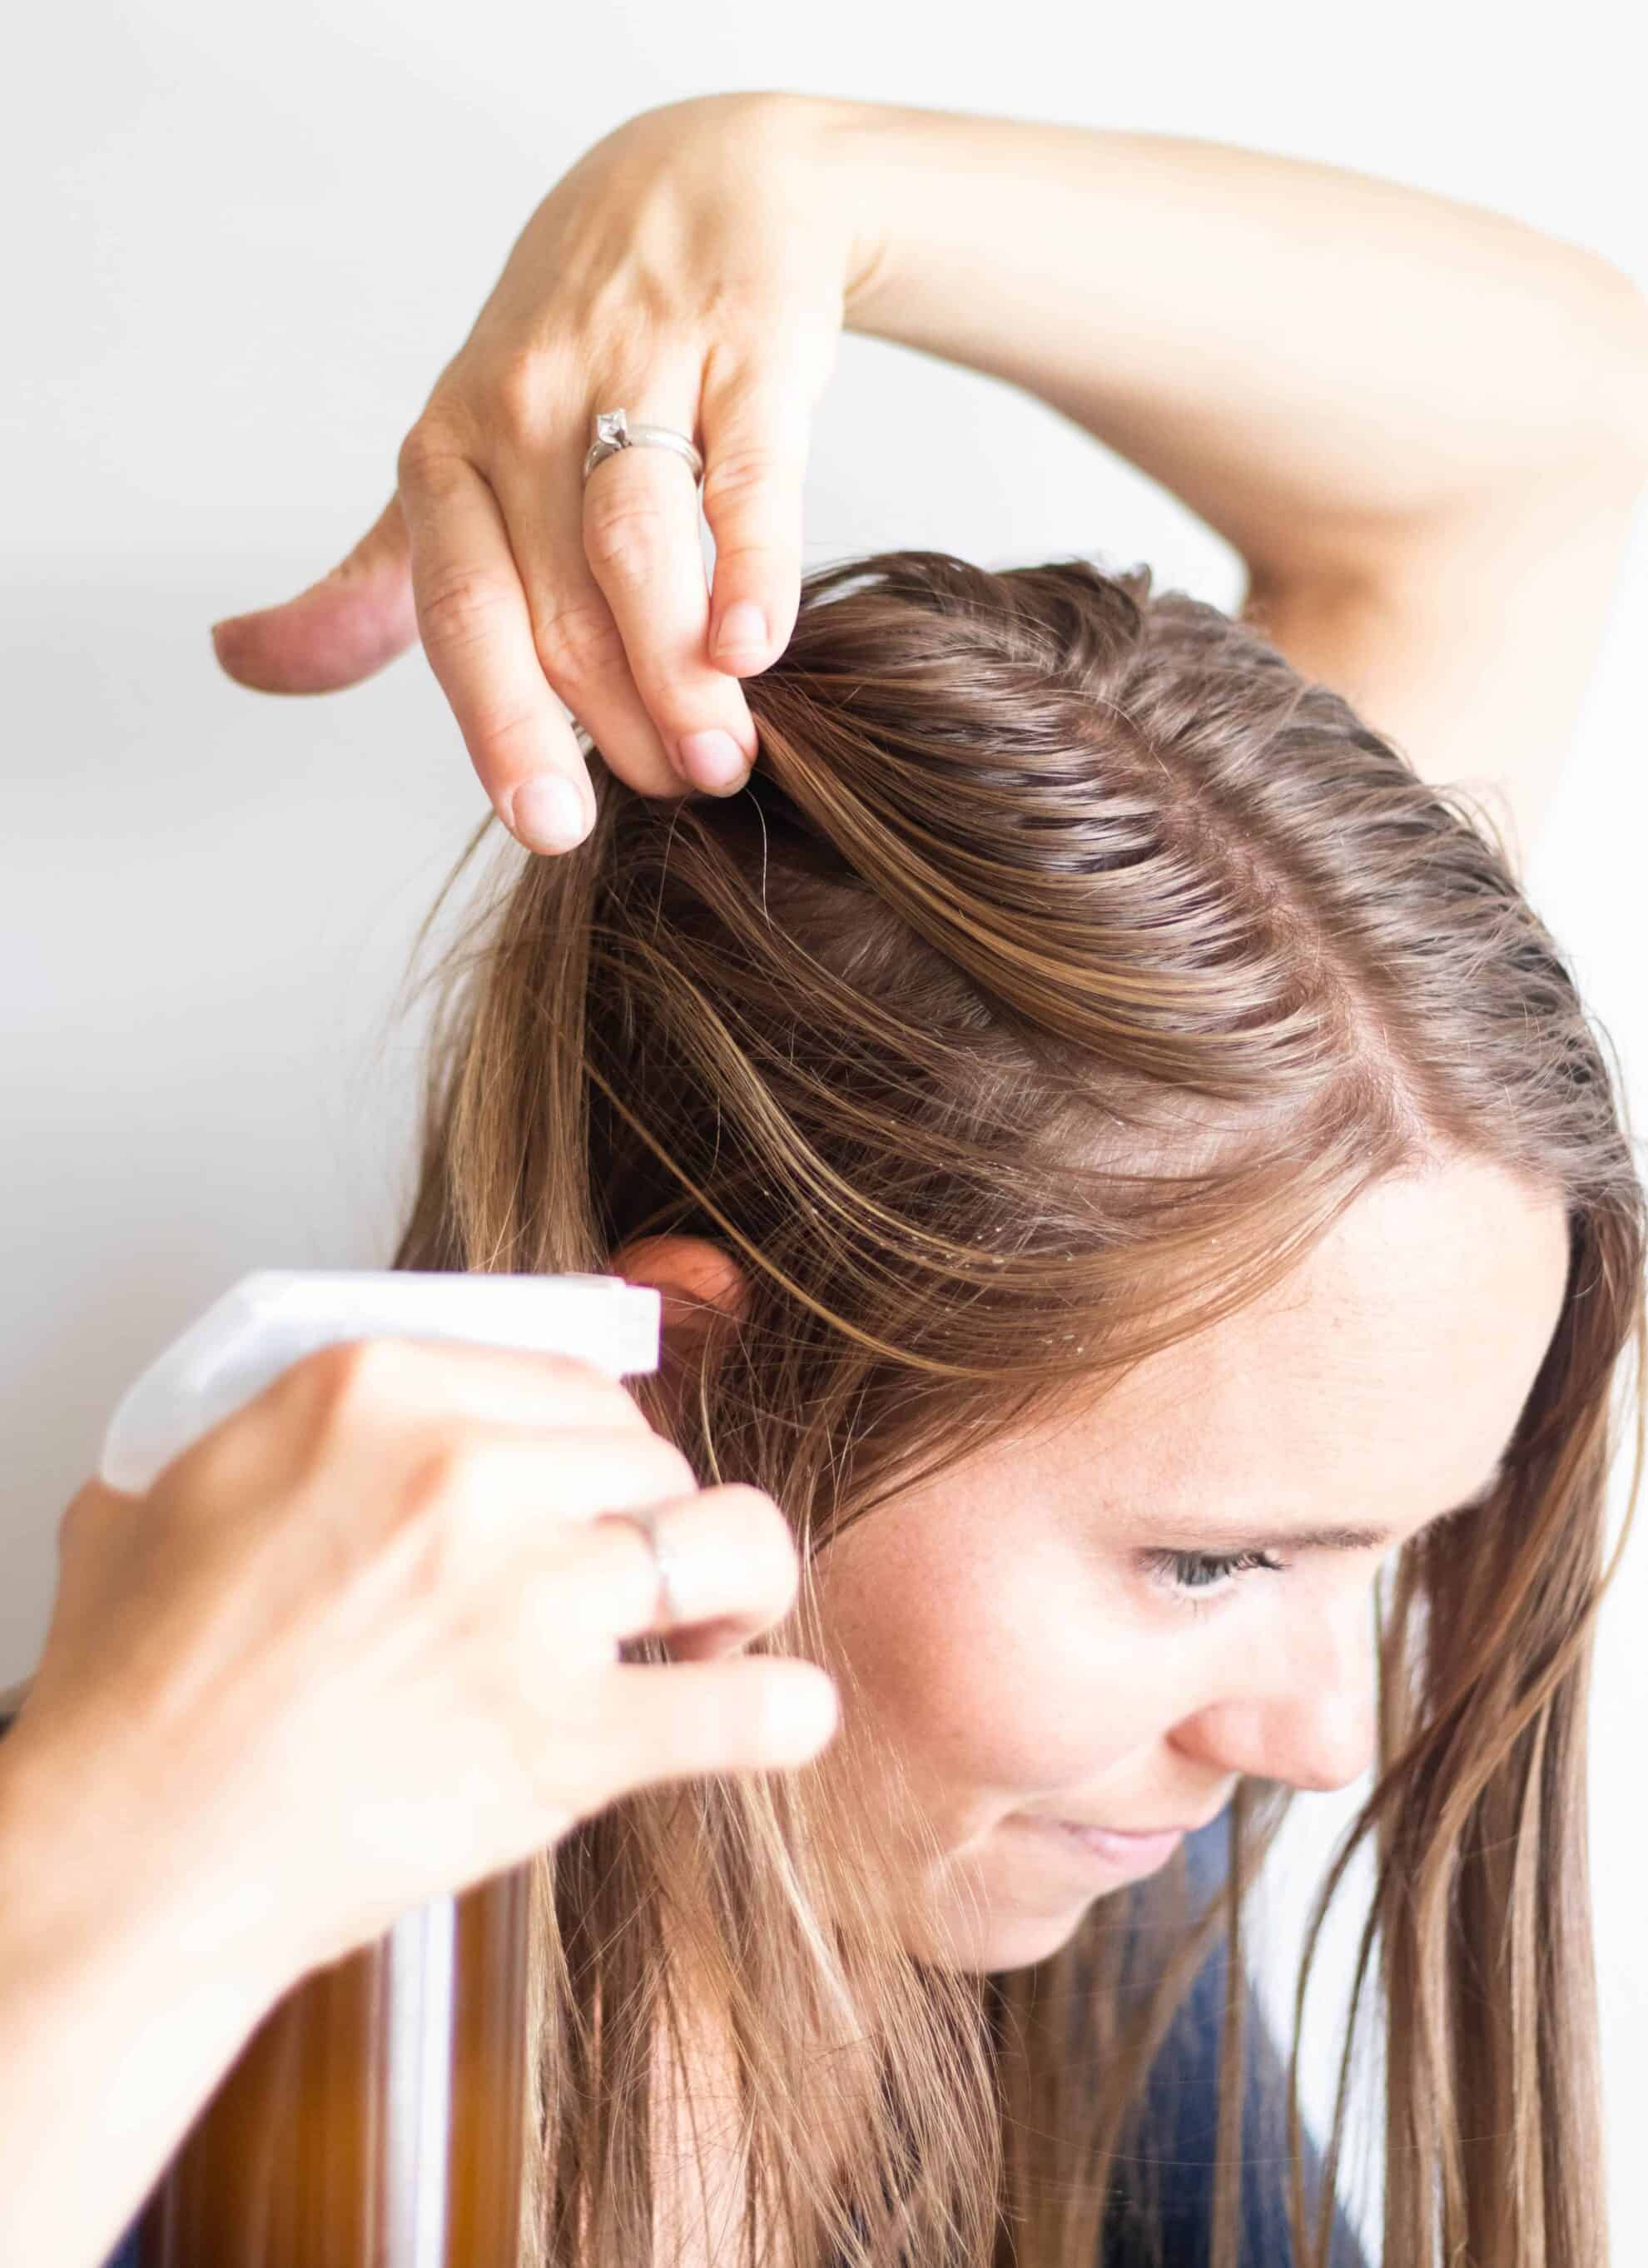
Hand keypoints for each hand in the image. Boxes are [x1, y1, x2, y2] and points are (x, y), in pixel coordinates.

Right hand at [7, 1337, 838, 1981]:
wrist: (128, 1857)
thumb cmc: (135, 1693)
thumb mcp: (164, 1492)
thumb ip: (264, 1433)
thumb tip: (306, 1429)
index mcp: (375, 1391)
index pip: (568, 1374)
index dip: (593, 1441)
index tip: (591, 1488)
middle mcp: (468, 1473)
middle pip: (650, 1452)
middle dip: (647, 1518)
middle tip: (621, 1584)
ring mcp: (528, 1602)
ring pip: (728, 1541)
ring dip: (736, 1590)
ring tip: (709, 1633)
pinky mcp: (568, 1736)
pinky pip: (748, 1708)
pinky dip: (782, 1715)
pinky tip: (776, 1717)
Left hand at [208, 91, 878, 852]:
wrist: (692, 187)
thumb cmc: (568, 361)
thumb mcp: (454, 462)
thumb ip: (371, 584)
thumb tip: (239, 663)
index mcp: (447, 454)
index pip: (460, 608)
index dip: (499, 723)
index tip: (548, 825)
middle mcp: (524, 411)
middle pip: (556, 601)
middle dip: (613, 721)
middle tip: (673, 796)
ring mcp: (634, 374)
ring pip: (636, 547)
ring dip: (678, 670)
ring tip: (721, 760)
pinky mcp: (743, 352)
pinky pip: (743, 476)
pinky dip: (750, 565)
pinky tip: (757, 647)